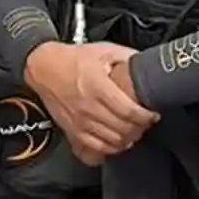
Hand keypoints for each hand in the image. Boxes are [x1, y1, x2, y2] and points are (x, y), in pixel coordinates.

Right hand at [24, 41, 157, 162]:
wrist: (45, 68)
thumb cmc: (74, 59)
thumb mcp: (104, 50)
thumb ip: (128, 58)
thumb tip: (148, 64)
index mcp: (98, 86)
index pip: (129, 111)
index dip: (145, 116)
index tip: (153, 113)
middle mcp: (89, 107)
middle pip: (123, 128)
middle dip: (140, 128)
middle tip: (146, 122)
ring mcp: (80, 122)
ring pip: (112, 141)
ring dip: (128, 139)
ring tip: (135, 130)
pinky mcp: (73, 131)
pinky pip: (96, 148)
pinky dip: (111, 148)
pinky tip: (118, 140)